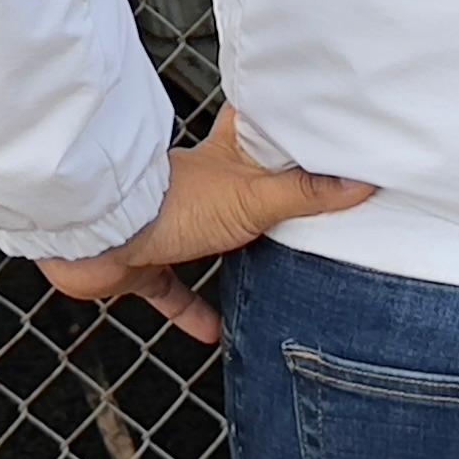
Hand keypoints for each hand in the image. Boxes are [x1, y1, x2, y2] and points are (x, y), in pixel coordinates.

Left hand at [39, 109, 374, 343]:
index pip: (258, 127)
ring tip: (267, 272)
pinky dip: (194, 312)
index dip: (282, 125)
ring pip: (209, 240)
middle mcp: (199, 187)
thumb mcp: (252, 198)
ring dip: (232, 256)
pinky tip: (215, 334)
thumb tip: (360, 182)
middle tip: (305, 209)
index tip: (313, 125)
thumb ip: (304, 194)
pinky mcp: (147, 265)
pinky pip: (174, 292)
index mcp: (225, 157)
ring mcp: (171, 226)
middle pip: (240, 187)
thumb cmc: (170, 205)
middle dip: (267, 197)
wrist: (97, 235)